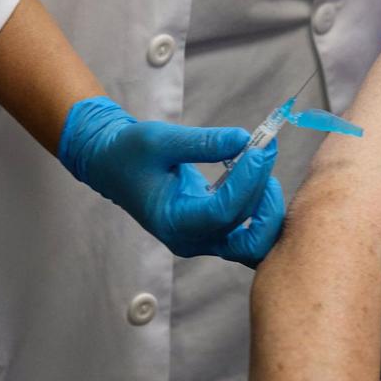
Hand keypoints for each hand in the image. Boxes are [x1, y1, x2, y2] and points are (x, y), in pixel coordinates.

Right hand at [58, 96, 283, 266]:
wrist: (114, 165)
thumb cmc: (130, 152)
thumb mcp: (160, 140)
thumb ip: (203, 142)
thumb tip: (245, 139)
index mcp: (172, 223)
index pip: (223, 212)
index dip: (248, 181)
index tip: (258, 148)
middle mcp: (191, 241)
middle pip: (245, 233)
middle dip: (263, 194)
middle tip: (265, 154)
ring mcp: (204, 241)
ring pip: (253, 241)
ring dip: (267, 206)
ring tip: (261, 163)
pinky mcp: (213, 233)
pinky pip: (249, 233)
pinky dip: (261, 209)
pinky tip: (256, 175)